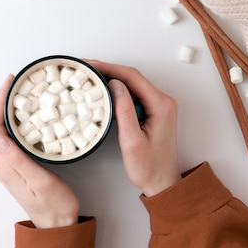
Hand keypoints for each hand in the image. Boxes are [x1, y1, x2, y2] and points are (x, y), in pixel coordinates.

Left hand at [0, 75, 79, 227]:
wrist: (58, 226)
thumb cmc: (54, 206)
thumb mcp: (40, 181)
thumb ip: (19, 160)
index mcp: (6, 166)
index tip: (8, 84)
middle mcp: (4, 164)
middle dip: (2, 102)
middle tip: (15, 83)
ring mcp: (10, 166)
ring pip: (3, 131)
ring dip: (8, 111)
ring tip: (20, 93)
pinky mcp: (19, 167)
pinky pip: (12, 139)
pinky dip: (16, 122)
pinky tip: (27, 116)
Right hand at [87, 60, 180, 196]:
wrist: (162, 183)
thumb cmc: (149, 168)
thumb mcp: (132, 142)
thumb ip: (124, 112)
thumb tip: (115, 85)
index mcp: (161, 105)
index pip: (132, 77)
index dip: (109, 68)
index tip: (90, 65)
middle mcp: (163, 101)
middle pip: (132, 77)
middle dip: (108, 70)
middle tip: (85, 68)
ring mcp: (159, 105)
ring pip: (132, 84)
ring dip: (111, 79)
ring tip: (90, 77)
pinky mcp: (153, 111)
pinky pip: (134, 94)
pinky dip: (117, 91)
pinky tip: (103, 91)